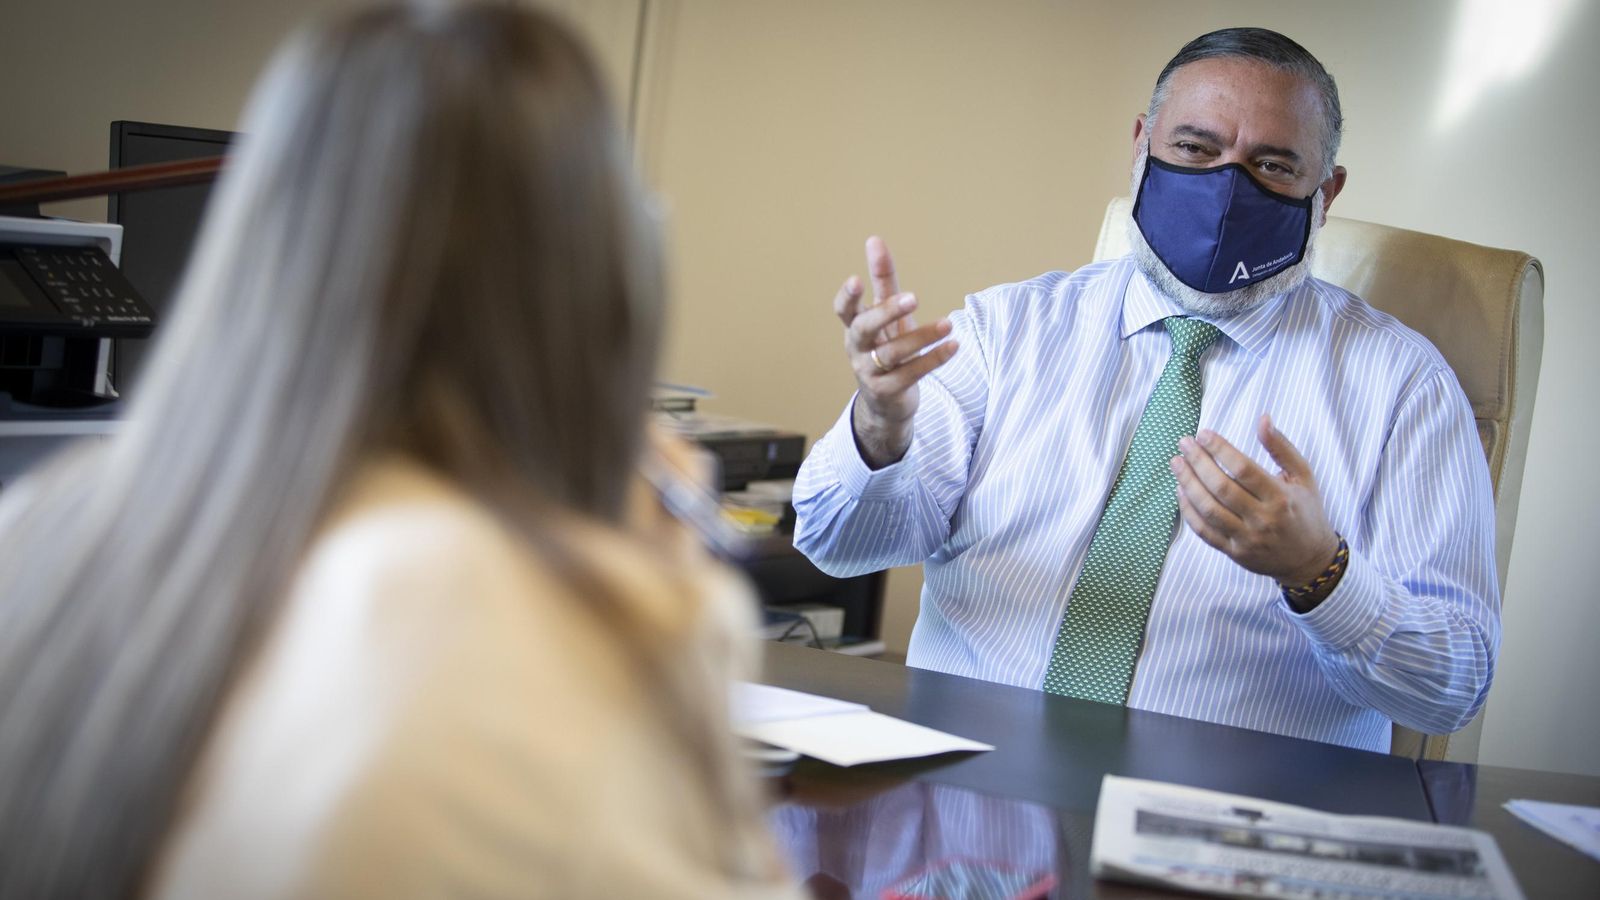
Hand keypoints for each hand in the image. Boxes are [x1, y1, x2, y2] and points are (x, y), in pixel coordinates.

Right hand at [833, 235, 958, 467]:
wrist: (885, 402)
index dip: (848, 297)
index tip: (857, 279)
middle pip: (865, 328)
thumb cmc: (885, 347)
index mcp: (855, 326)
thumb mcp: (885, 314)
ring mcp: (870, 372)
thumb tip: (874, 240)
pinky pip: (911, 374)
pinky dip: (933, 359)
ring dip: (922, 337)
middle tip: (914, 298)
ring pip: (893, 353)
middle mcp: (858, 349)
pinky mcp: (888, 391)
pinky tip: (953, 346)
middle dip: (887, 312)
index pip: (844, 310)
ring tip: (948, 324)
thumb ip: (882, 280)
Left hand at [1169, 414, 1339, 587]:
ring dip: (1188, 484)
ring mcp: (1247, 538)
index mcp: (1281, 497)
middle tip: (1184, 444)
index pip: (1244, 469)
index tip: (1203, 433)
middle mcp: (1263, 519)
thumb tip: (1262, 419)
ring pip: (1209, 510)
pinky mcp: (1234, 552)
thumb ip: (1281, 447)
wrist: (1309, 559)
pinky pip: (1204, 531)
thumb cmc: (1305, 511)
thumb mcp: (1303, 476)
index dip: (1220, 449)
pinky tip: (1181, 490)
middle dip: (1198, 462)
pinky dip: (1188, 511)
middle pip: (1221, 488)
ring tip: (1177, 463)